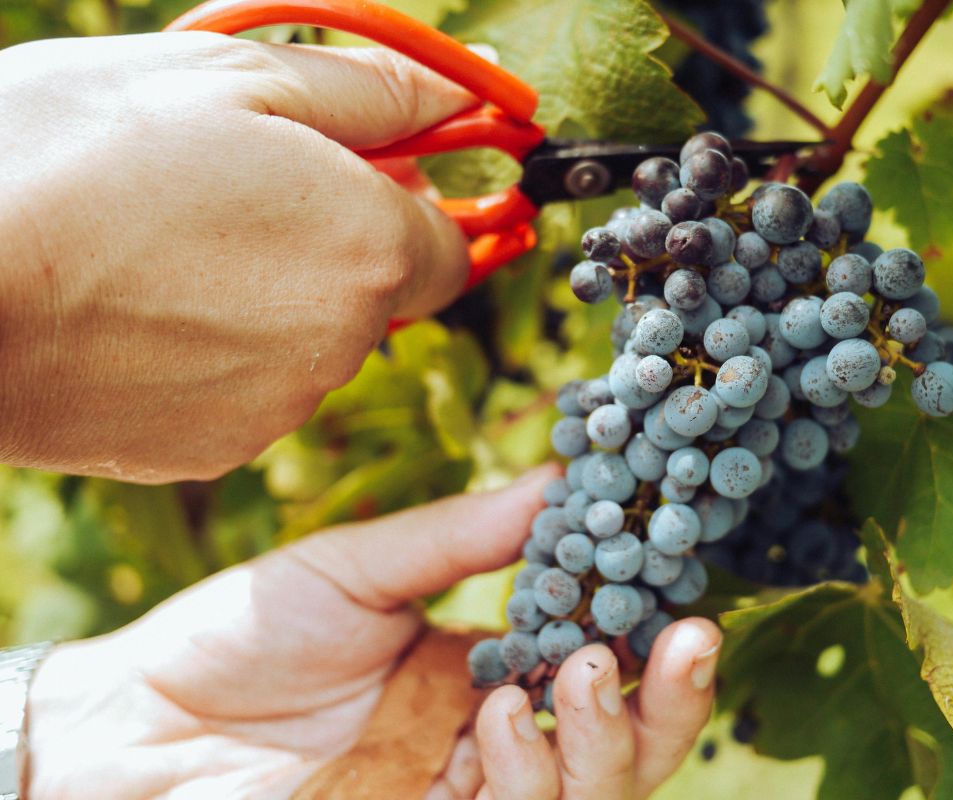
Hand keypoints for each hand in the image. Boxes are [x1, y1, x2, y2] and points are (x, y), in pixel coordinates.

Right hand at [0, 32, 473, 482]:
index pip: (450, 247)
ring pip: (306, 343)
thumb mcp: (233, 76)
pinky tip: (136, 309)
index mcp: (369, 249)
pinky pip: (243, 392)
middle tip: (232, 189)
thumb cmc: (75, 154)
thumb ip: (375, 92)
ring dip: (266, 296)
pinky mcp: (210, 450)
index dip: (409, 207)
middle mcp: (343, 344)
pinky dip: (212, 353)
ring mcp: (276, 408)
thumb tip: (464, 96)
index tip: (363, 177)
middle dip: (330, 242)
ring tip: (161, 244)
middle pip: (376, 293)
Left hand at [23, 465, 720, 798]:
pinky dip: (527, 776)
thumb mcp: (359, 567)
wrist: (135, 723)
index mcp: (485, 670)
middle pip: (619, 742)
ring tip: (584, 667)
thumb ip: (460, 536)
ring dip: (604, 736)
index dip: (650, 629)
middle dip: (668, 701)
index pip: (598, 657)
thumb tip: (562, 478)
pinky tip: (498, 720)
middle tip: (688, 639)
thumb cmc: (241, 635)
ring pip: (585, 794)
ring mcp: (459, 796)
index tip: (682, 579)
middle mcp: (488, 741)